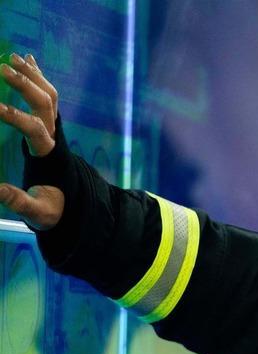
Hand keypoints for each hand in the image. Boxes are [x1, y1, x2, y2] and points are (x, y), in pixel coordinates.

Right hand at [0, 53, 63, 229]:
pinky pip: (48, 96)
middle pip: (46, 105)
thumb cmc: (52, 208)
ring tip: (11, 57)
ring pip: (50, 96)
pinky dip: (38, 76)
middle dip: (26, 85)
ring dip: (33, 75)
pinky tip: (26, 58)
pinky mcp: (51, 125)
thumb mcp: (37, 211)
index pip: (36, 130)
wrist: (71, 202)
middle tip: (1, 69)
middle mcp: (55, 137)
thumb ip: (17, 200)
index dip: (17, 118)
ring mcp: (55, 129)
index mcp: (50, 155)